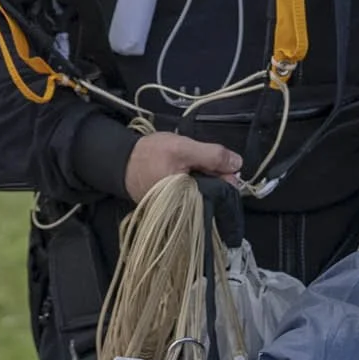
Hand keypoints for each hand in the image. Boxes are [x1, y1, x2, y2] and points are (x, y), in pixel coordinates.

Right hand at [124, 132, 244, 201]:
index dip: (227, 176)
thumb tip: (237, 163)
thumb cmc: (151, 154)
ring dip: (204, 177)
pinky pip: (191, 193)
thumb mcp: (184, 149)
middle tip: (202, 160)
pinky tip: (187, 170)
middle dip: (215, 176)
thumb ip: (212, 156)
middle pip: (213, 193)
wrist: (120, 161)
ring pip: (203, 192)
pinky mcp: (172, 206)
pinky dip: (193, 181)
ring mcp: (179, 209)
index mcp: (191, 199)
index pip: (221, 193)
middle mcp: (186, 210)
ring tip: (192, 163)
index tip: (227, 164)